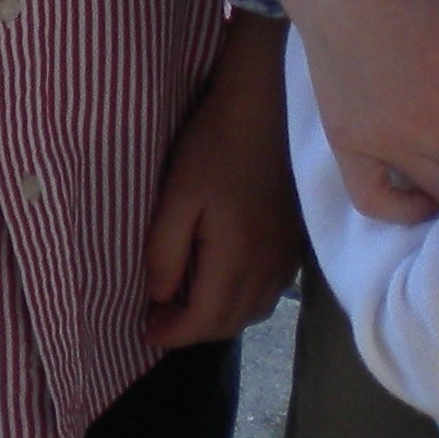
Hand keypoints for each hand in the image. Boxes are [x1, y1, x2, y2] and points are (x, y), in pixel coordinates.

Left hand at [144, 16, 306, 348]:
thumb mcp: (177, 195)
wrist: (268, 103)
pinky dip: (243, 300)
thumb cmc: (215, 143)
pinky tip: (223, 279)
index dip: (170, 334)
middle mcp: (268, 266)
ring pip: (253, 310)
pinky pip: (270, 290)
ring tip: (186, 301)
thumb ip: (165, 251)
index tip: (143, 331)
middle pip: (229, 323)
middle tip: (158, 316)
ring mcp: (287, 255)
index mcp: (236, 257)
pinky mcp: (295, 241)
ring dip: (218, 318)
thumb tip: (159, 297)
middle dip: (191, 330)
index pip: (203, 320)